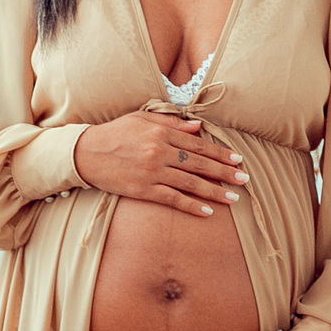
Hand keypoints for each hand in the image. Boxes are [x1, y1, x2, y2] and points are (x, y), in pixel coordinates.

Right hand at [74, 111, 246, 216]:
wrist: (86, 153)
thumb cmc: (114, 133)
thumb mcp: (142, 119)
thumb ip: (171, 123)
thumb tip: (197, 127)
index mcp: (162, 132)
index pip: (198, 144)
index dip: (220, 153)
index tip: (237, 159)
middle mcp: (160, 151)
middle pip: (200, 163)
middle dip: (225, 172)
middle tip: (245, 180)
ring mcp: (152, 172)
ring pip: (191, 183)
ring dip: (214, 192)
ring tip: (233, 198)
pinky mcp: (144, 190)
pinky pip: (173, 199)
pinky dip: (191, 206)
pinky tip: (207, 212)